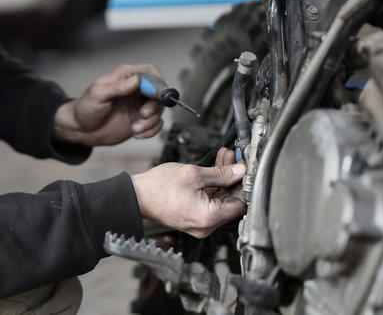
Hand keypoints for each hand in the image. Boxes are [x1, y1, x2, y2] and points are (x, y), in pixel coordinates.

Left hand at [52, 64, 164, 146]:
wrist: (81, 130)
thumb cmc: (86, 108)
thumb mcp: (98, 94)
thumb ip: (118, 87)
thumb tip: (136, 80)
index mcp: (125, 77)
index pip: (150, 72)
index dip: (157, 82)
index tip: (155, 95)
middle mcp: (135, 90)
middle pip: (159, 92)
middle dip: (154, 106)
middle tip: (143, 114)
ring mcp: (139, 106)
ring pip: (159, 110)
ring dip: (150, 121)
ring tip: (135, 128)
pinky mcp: (140, 120)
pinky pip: (156, 124)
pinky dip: (150, 131)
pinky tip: (136, 133)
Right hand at [131, 153, 246, 237]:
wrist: (136, 196)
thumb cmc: (158, 187)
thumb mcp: (193, 174)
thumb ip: (221, 173)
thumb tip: (239, 171)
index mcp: (209, 217)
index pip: (241, 204)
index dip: (244, 184)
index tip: (245, 168)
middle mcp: (206, 225)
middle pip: (231, 201)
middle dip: (234, 178)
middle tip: (234, 158)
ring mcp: (199, 223)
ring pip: (220, 199)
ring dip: (224, 179)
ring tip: (224, 157)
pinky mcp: (193, 218)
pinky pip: (209, 202)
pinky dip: (213, 186)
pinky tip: (214, 169)